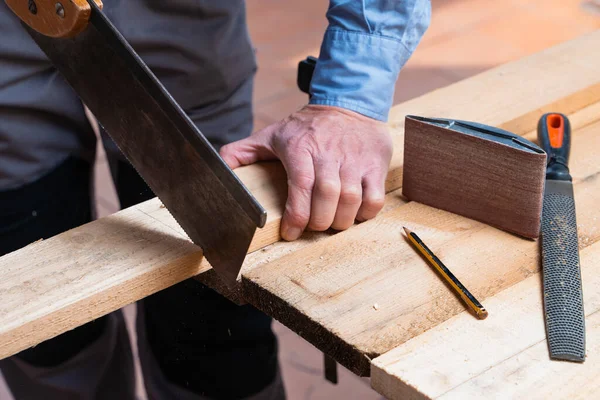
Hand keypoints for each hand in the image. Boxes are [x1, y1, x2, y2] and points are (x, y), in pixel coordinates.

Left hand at [220, 105, 391, 240]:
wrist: (349, 102)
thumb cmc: (307, 126)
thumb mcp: (271, 134)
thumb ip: (242, 152)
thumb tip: (217, 168)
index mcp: (300, 148)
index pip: (300, 186)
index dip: (296, 215)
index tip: (291, 232)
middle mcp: (329, 153)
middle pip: (327, 197)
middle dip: (319, 221)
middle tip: (313, 227)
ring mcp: (355, 160)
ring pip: (351, 199)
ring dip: (340, 220)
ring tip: (332, 222)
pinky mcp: (375, 164)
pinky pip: (374, 198)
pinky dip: (365, 213)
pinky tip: (353, 212)